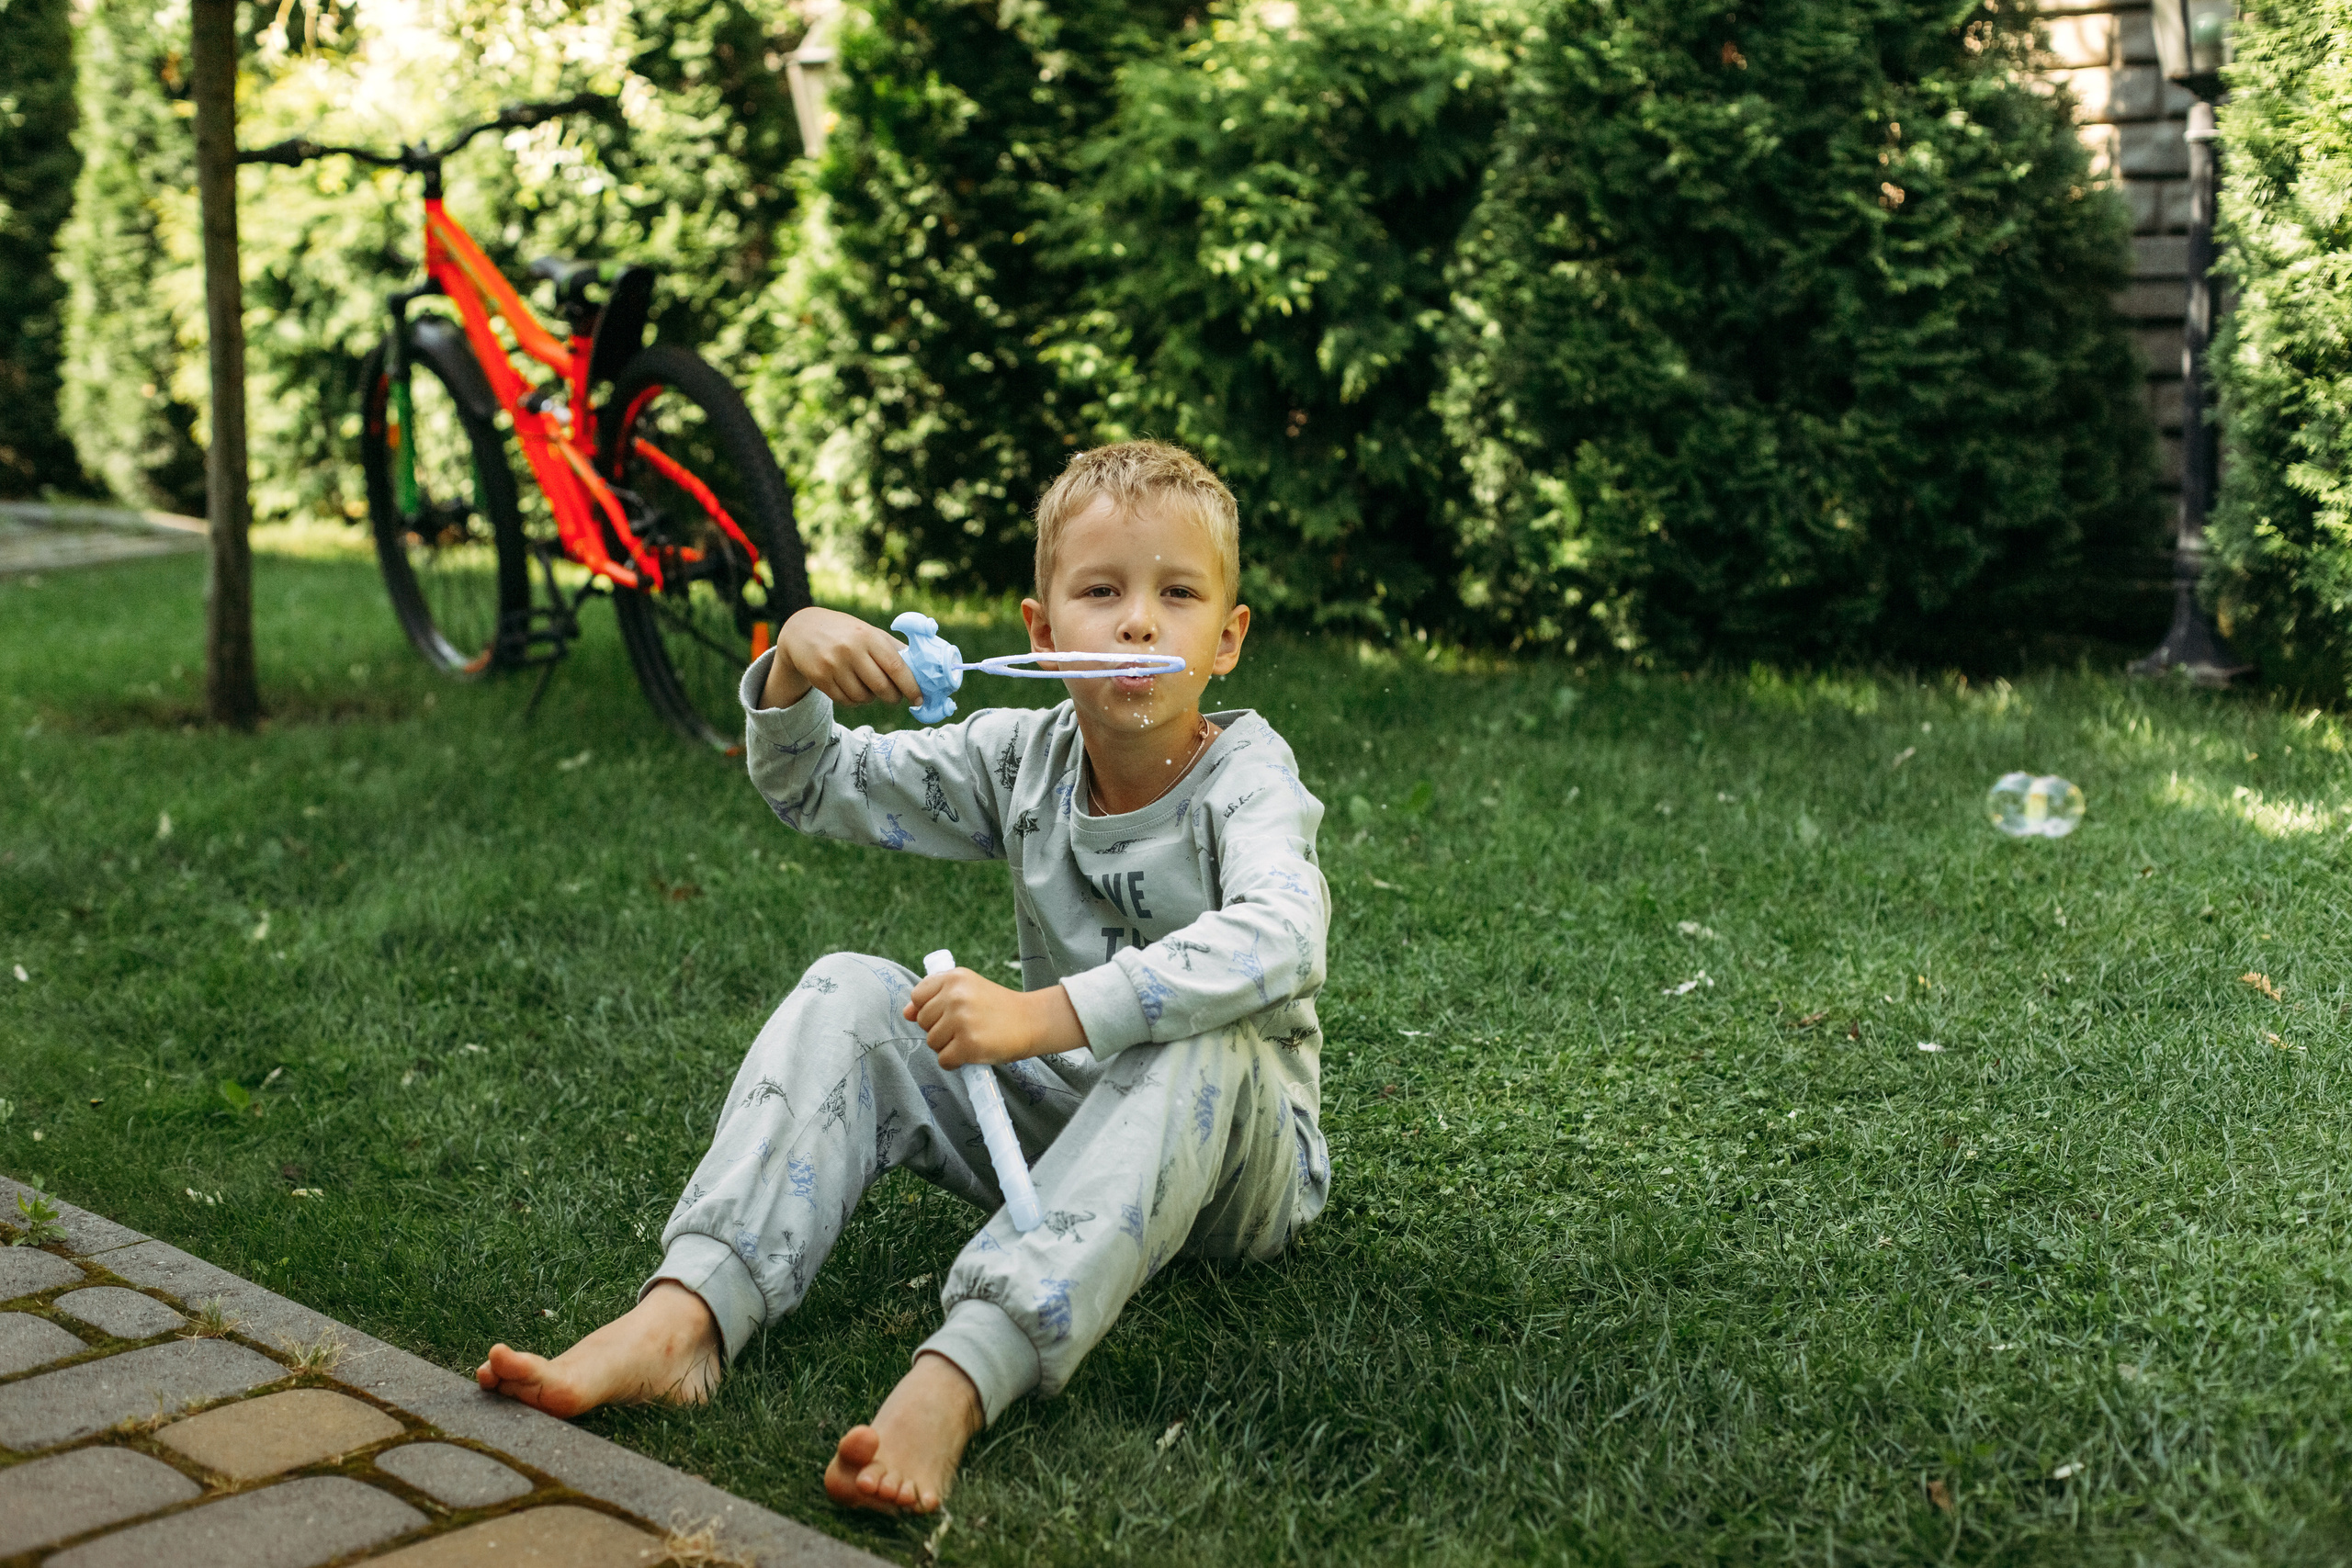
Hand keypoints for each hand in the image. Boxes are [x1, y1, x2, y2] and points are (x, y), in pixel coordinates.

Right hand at [763, 607, 923, 710]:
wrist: (802, 629)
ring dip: (871, 699)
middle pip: (881, 687)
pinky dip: (854, 701)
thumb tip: (921, 670)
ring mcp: (833, 665)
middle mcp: (850, 650)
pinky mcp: (819, 678)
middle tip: (895, 697)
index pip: (896, 667)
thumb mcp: (868, 631)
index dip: (911, 687)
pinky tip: (853, 689)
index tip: (919, 700)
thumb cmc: (845, 632)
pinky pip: (846, 701)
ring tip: (868, 688)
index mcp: (868, 636)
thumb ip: (893, 648)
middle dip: (893, 697)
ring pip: (863, 697)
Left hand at [904, 969, 1085, 1068]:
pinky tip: (972, 1052)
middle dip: (940, 1029)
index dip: (929, 1009)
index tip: (948, 1013)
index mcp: (954, 978)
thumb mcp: (967, 991)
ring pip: (932, 1042)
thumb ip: (934, 999)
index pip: (917, 997)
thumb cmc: (997, 1008)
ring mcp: (961, 1020)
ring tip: (971, 1038)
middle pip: (924, 1022)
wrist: (1031, 1021)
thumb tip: (907, 1013)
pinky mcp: (968, 1044)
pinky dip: (955, 1062)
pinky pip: (944, 1060)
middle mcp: (956, 995)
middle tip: (966, 1026)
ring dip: (948, 1046)